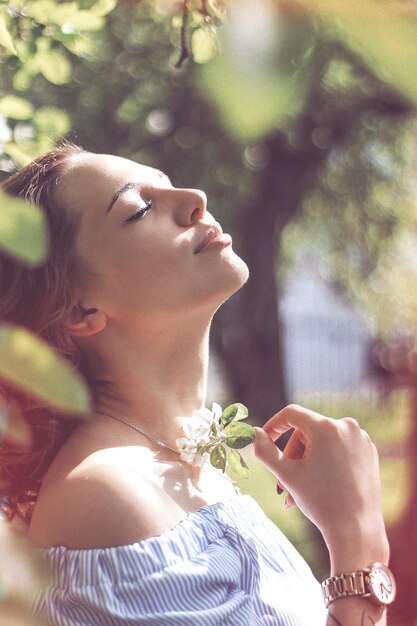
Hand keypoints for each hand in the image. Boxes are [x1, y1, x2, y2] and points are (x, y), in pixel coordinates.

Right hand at [254, 404, 388, 571]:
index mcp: (326, 427)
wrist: (357, 530)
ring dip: (307, 463)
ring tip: (298, 492)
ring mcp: (361, 439)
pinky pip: (339, 449)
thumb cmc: (320, 501)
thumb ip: (265, 450)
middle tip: (283, 484)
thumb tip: (254, 432)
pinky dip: (326, 463)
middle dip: (292, 456)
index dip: (274, 425)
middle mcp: (347, 426)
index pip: (291, 414)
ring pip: (322, 442)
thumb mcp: (286, 474)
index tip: (264, 440)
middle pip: (307, 432)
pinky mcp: (369, 452)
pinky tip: (320, 487)